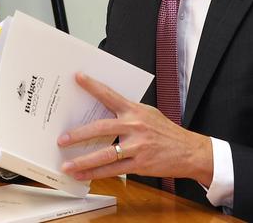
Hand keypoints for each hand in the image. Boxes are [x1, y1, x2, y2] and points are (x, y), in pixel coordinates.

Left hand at [58, 73, 212, 185]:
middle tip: (62, 139)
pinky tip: (83, 175)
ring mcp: (137, 147)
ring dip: (83, 161)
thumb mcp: (148, 113)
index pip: (110, 95)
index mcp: (134, 111)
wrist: (190, 151)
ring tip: (67, 165)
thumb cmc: (165, 131)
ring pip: (105, 154)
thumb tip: (102, 108)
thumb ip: (127, 111)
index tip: (78, 78)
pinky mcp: (139, 164)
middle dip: (79, 134)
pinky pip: (113, 170)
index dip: (93, 86)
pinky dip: (96, 173)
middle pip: (101, 128)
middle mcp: (134, 126)